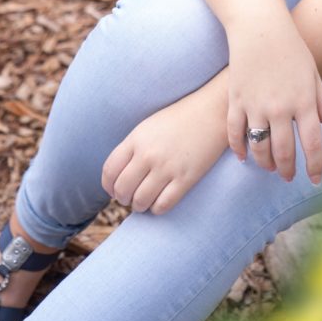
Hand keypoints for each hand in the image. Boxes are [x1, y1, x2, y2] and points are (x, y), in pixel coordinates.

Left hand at [101, 73, 229, 214]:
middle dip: (123, 198)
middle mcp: (148, 154)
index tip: (114, 190)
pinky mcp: (186, 178)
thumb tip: (118, 176)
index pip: (109, 171)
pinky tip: (161, 201)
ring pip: (140, 201)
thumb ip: (132, 148)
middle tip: (130, 198)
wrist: (213, 112)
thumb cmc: (180, 119)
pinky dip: (157, 208)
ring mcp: (167, 167)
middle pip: (122, 190)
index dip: (109, 186)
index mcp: (137, 139)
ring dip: (139, 206)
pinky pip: (163, 205)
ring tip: (145, 202)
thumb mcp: (149, 127)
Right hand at [226, 12, 321, 184]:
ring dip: (265, 163)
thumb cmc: (292, 49)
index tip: (316, 179)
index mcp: (303, 101)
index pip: (312, 144)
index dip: (315, 166)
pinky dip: (238, 149)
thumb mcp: (313, 74)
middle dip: (288, 170)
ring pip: (259, 147)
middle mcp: (280, 107)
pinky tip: (244, 156)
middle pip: (284, 152)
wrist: (260, 28)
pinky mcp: (235, 100)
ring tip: (271, 167)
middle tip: (290, 177)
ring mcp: (255, 105)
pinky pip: (234, 133)